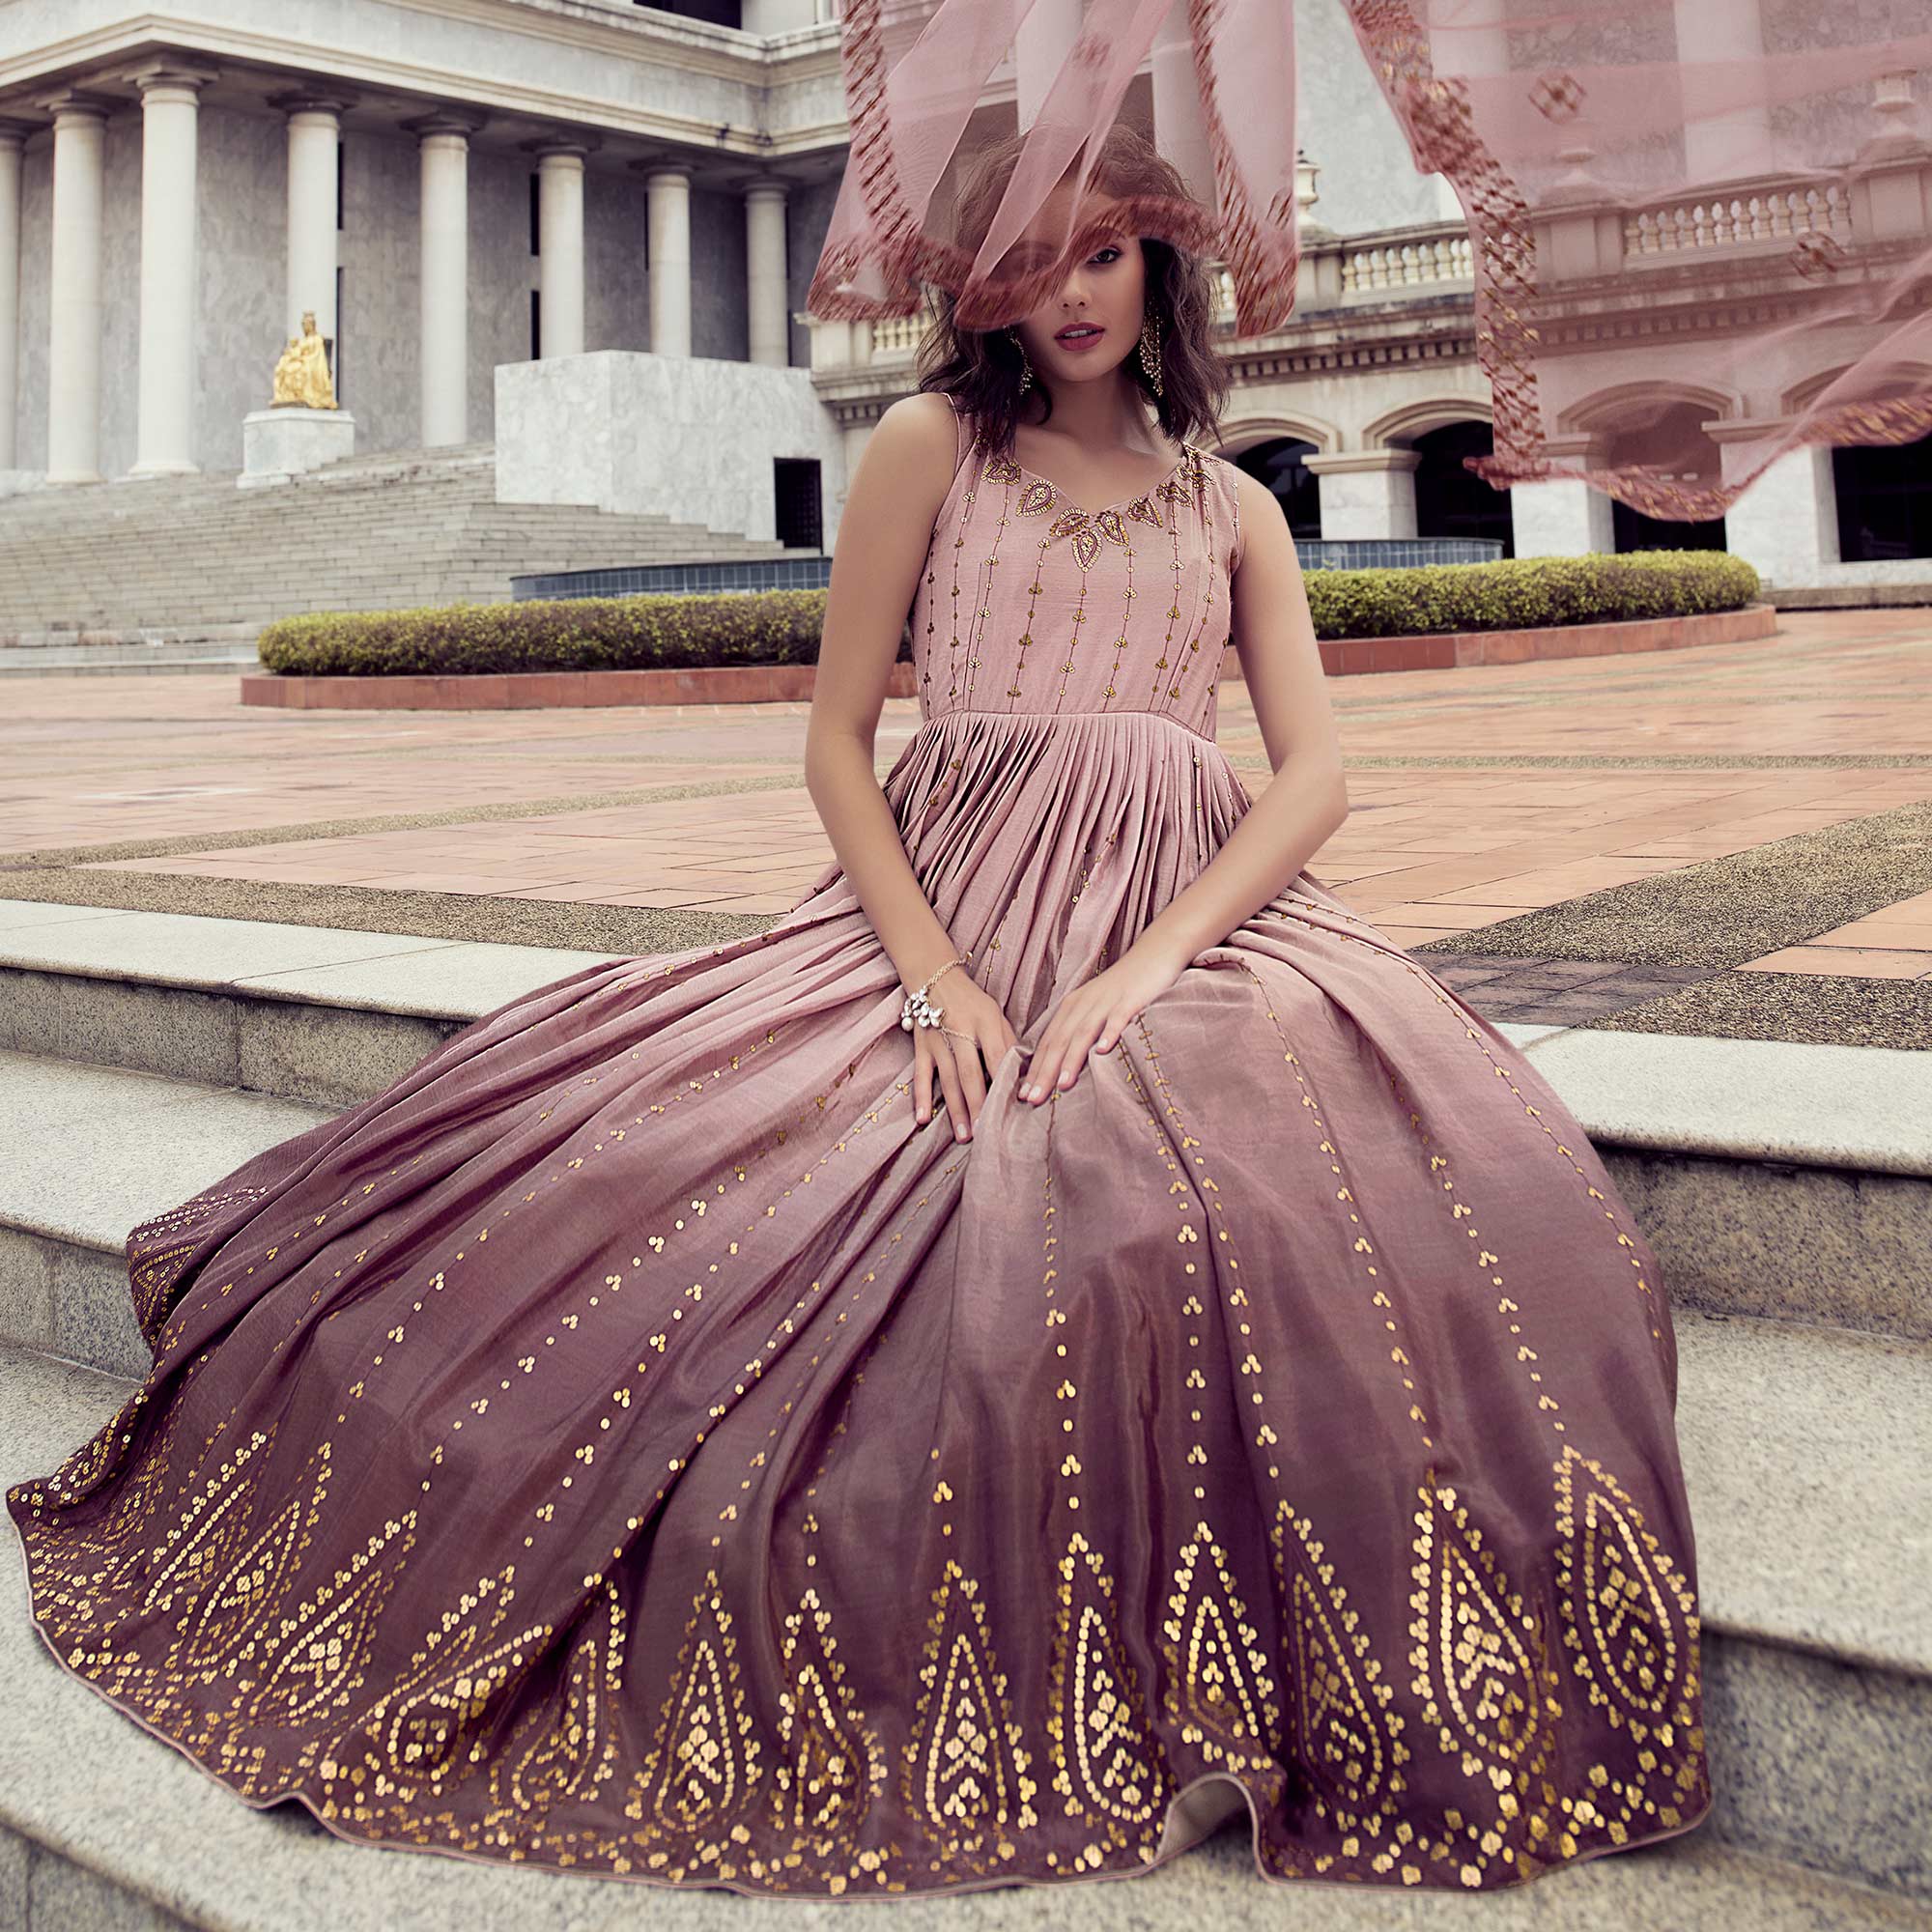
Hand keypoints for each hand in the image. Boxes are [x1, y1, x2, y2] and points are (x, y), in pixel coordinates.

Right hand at [911, 967, 1019, 1141]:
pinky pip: (921, 1075)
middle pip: (971, 1073)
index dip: (1005, 1081)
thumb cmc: (972, 1001)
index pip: (997, 1056)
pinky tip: (923, 1119)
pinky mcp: (921, 1046)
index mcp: (985, 1021)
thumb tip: (1025, 1072)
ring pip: (948, 1079)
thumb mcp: (995, 1013)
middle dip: (979, 1104)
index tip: (1014, 1107)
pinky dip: (921, 1097)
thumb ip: (1009, 1041)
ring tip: (964, 1135)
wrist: (934, 977)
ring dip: (956, 1109)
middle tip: (987, 1132)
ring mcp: (938, 1039)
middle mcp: (961, 1030)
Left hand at [1019, 942, 1188, 1104]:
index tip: (1025, 1096)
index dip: (1035, 1069)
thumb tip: (1065, 1067)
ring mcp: (1106, 1001)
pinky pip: (1118, 1017)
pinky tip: (1103, 1050)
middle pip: (1060, 1041)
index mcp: (1071, 1008)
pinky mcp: (1130, 998)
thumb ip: (1080, 1032)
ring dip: (1071, 1059)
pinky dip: (1109, 1032)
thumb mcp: (1095, 1009)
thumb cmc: (1123, 989)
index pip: (1048, 1043)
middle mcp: (1083, 1004)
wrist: (1153, 955)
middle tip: (1034, 1099)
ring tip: (1062, 1085)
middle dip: (1045, 1071)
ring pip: (1083, 1032)